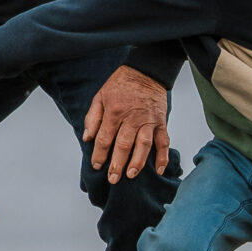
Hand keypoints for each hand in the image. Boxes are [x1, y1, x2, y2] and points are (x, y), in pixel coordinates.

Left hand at [82, 68, 169, 182]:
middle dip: (117, 164)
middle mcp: (132, 118)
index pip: (104, 138)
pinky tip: (159, 170)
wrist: (145, 71)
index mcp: (115, 112)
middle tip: (112, 179)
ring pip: (143, 145)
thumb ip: (93, 118)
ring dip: (137, 162)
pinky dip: (163, 157)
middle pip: (123, 145)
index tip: (96, 165)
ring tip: (131, 175)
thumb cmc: (120, 84)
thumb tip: (87, 138)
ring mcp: (148, 121)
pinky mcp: (161, 122)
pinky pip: (164, 141)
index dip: (99, 154)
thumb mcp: (100, 96)